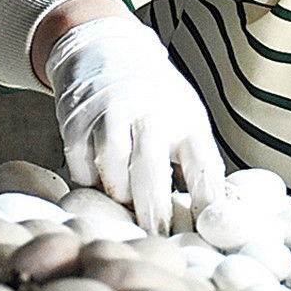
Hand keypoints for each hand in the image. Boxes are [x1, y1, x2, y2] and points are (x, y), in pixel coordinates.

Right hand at [42, 15, 224, 233]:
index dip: (207, 203)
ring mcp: (110, 118)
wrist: (108, 50)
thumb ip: (197, 163)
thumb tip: (213, 216)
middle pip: (151, 177)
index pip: (204, 167)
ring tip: (125, 195)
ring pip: (112, 178)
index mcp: (187, 119)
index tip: (207, 232)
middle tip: (156, 241)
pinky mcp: (76, 123)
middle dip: (154, 215)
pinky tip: (100, 173)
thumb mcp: (188, 120)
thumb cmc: (158, 100)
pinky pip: (82, 172)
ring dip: (119, 196)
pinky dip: (91, 182)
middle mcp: (150, 116)